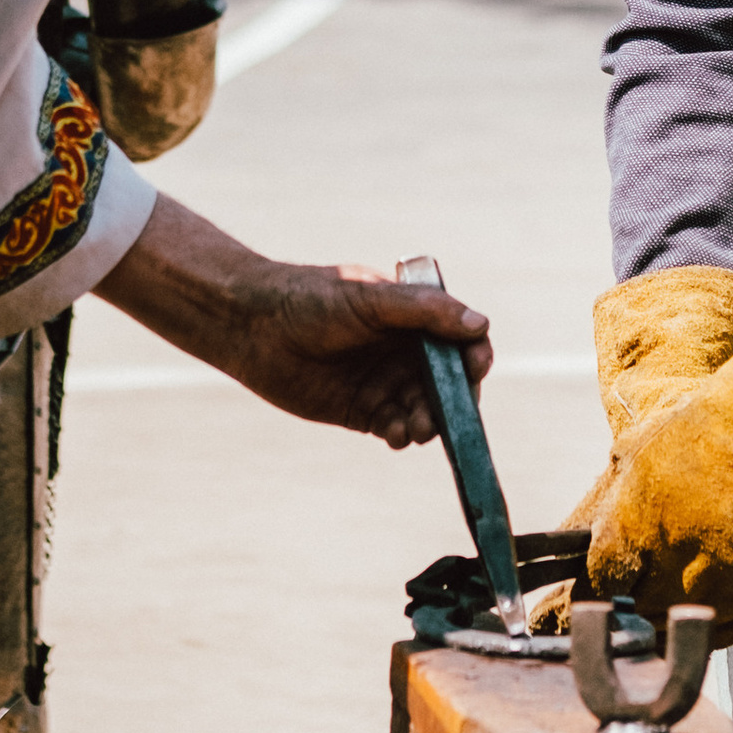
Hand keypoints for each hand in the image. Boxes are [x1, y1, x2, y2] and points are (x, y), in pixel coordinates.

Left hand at [221, 260, 491, 444]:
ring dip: (429, 422)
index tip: (475, 368)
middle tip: (441, 413)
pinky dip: (403, 434)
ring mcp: (387, 382)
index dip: (475, 354)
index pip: (463, 338)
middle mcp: (407, 351)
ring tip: (414, 427)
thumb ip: (424, 311)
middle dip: (453, 400)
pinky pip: (397, 427)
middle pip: (451, 383)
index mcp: (415, 317)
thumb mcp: (370, 298)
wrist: (252, 326)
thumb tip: (479, 324)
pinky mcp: (364, 410)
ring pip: (427, 410)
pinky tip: (396, 433)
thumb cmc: (311, 299)